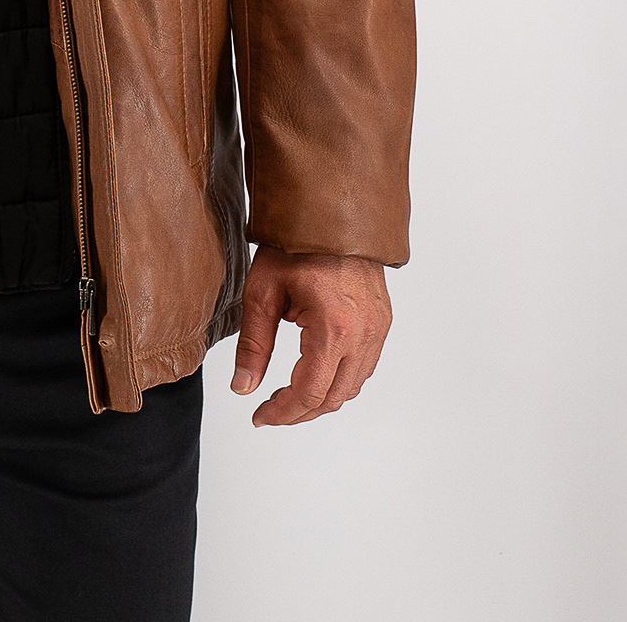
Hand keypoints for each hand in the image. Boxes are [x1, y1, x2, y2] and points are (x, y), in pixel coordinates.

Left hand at [230, 248, 391, 425]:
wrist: (331, 209)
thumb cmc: (295, 243)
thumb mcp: (262, 292)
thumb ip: (253, 345)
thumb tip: (243, 388)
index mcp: (334, 328)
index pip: (309, 393)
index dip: (282, 413)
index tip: (259, 416)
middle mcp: (363, 334)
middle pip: (333, 398)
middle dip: (299, 411)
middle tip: (269, 409)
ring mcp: (378, 329)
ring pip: (352, 387)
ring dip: (320, 398)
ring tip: (288, 395)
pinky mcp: (383, 321)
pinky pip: (364, 367)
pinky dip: (339, 379)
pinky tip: (314, 372)